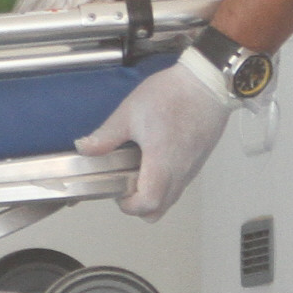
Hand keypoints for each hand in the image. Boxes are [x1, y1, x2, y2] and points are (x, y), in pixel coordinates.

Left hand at [78, 53, 234, 219]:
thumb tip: (85, 148)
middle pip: (159, 210)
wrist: (207, 82)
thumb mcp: (130, 112)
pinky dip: (165, 182)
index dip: (129, 205)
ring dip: (152, 193)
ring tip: (138, 168)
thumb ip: (106, 136)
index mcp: (162, 162)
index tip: (117, 192)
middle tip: (125, 185)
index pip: (148, 203)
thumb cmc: (172, 94)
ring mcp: (192, 168)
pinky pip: (180, 183)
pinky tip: (155, 158)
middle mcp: (180, 171)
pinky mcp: (198, 160)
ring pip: (171, 198)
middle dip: (139, 205)